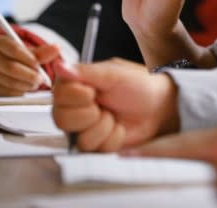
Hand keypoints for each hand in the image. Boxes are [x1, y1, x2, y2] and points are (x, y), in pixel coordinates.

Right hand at [0, 35, 58, 95]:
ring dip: (27, 84)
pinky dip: (20, 92)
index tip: (38, 64)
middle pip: (12, 68)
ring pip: (10, 82)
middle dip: (30, 74)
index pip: (14, 49)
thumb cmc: (18, 58)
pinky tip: (25, 88)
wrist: (3, 69)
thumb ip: (43, 52)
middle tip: (41, 78)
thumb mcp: (29, 52)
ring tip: (35, 83)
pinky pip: (7, 93)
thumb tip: (56, 48)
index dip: (28, 58)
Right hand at [51, 57, 178, 151]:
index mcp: (76, 85)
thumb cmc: (140, 85)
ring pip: (79, 137)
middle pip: (62, 119)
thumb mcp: (114, 73)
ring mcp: (83, 127)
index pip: (57, 95)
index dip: (76, 97)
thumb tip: (60, 66)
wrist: (159, 107)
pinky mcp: (95, 144)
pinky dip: (112, 138)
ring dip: (104, 126)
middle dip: (90, 114)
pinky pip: (95, 149)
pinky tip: (119, 128)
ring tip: (114, 116)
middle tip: (103, 105)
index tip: (93, 92)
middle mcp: (75, 107)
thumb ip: (86, 72)